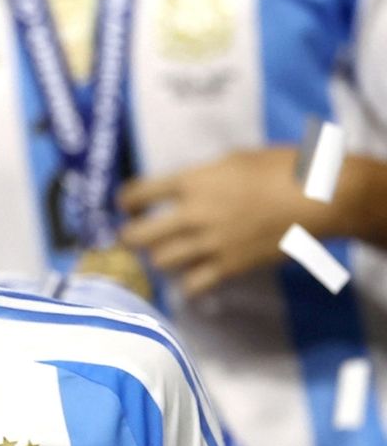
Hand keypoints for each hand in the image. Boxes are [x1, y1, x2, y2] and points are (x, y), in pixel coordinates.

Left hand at [118, 148, 330, 296]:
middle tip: (133, 236)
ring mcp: (209, 244)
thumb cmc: (283, 168)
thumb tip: (181, 187)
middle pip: (136, 236)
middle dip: (128, 237)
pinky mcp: (228, 268)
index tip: (125, 206)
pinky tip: (190, 278)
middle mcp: (193, 214)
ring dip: (159, 259)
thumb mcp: (234, 159)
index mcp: (193, 181)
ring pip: (159, 262)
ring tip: (166, 254)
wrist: (320, 198)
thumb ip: (202, 176)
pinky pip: (190, 286)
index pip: (137, 194)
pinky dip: (186, 284)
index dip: (124, 202)